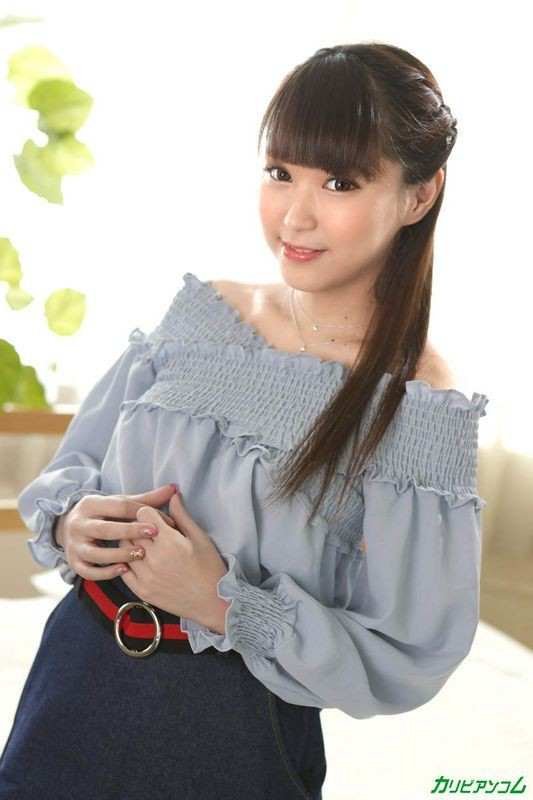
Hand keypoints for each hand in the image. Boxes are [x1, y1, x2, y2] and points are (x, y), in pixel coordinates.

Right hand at [54, 485, 179, 580]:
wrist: (69, 527)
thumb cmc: (104, 515)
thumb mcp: (119, 504)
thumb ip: (147, 499)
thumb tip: (175, 488)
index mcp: (91, 504)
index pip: (118, 507)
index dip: (142, 513)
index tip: (163, 521)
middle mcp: (79, 524)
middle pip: (104, 529)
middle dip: (130, 531)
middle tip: (154, 534)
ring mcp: (74, 545)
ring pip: (95, 553)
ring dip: (118, 554)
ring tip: (140, 554)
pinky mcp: (73, 563)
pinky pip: (88, 572)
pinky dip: (105, 572)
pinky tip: (124, 570)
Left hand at [121, 489, 230, 632]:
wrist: (212, 602)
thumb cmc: (210, 568)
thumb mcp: (200, 538)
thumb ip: (182, 516)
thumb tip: (172, 496)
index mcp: (170, 542)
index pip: (143, 514)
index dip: (151, 513)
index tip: (159, 520)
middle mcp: (154, 558)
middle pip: (131, 529)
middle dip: (139, 527)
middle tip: (151, 532)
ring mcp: (146, 576)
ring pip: (124, 549)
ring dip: (132, 543)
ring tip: (146, 547)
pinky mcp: (141, 591)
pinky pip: (123, 570)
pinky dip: (127, 562)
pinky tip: (140, 561)